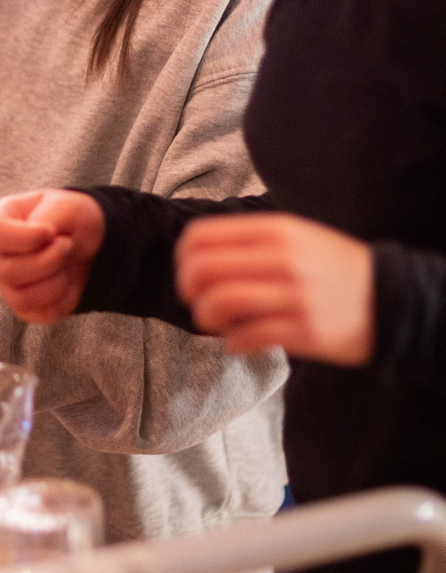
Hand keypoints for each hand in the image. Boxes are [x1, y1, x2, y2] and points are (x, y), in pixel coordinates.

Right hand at [0, 189, 104, 323]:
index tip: (51, 232)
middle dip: (49, 260)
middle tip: (67, 244)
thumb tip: (42, 240)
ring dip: (57, 280)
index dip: (24, 237)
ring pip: (21, 298)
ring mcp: (7, 284)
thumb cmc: (70, 220)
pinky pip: (42, 313)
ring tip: (66, 263)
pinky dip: (64, 298)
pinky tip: (66, 280)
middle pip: (7, 271)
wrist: (87, 244)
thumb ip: (49, 215)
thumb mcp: (67, 205)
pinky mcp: (25, 307)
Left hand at [175, 213, 374, 363]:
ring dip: (206, 317)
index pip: (203, 236)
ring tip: (214, 321)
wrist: (389, 299)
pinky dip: (232, 341)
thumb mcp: (295, 235)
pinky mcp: (303, 332)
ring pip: (220, 304)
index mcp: (277, 231)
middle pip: (203, 270)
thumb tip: (195, 254)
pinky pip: (246, 337)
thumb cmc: (331, 268)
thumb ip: (250, 240)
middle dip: (187, 289)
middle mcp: (283, 259)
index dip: (183, 257)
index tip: (187, 271)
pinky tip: (239, 338)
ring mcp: (294, 297)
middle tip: (195, 299)